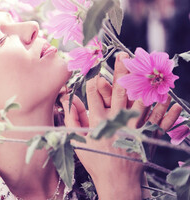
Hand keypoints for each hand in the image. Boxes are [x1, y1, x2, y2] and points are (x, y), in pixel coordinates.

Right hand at [60, 52, 181, 199]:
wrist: (117, 181)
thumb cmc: (96, 161)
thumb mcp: (78, 141)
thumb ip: (72, 120)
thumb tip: (68, 102)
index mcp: (98, 121)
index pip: (93, 94)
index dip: (92, 78)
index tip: (93, 66)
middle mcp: (117, 120)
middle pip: (119, 90)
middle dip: (120, 71)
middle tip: (123, 55)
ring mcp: (134, 126)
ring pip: (141, 99)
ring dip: (144, 81)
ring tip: (147, 66)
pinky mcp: (147, 135)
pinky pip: (158, 117)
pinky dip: (164, 106)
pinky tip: (168, 95)